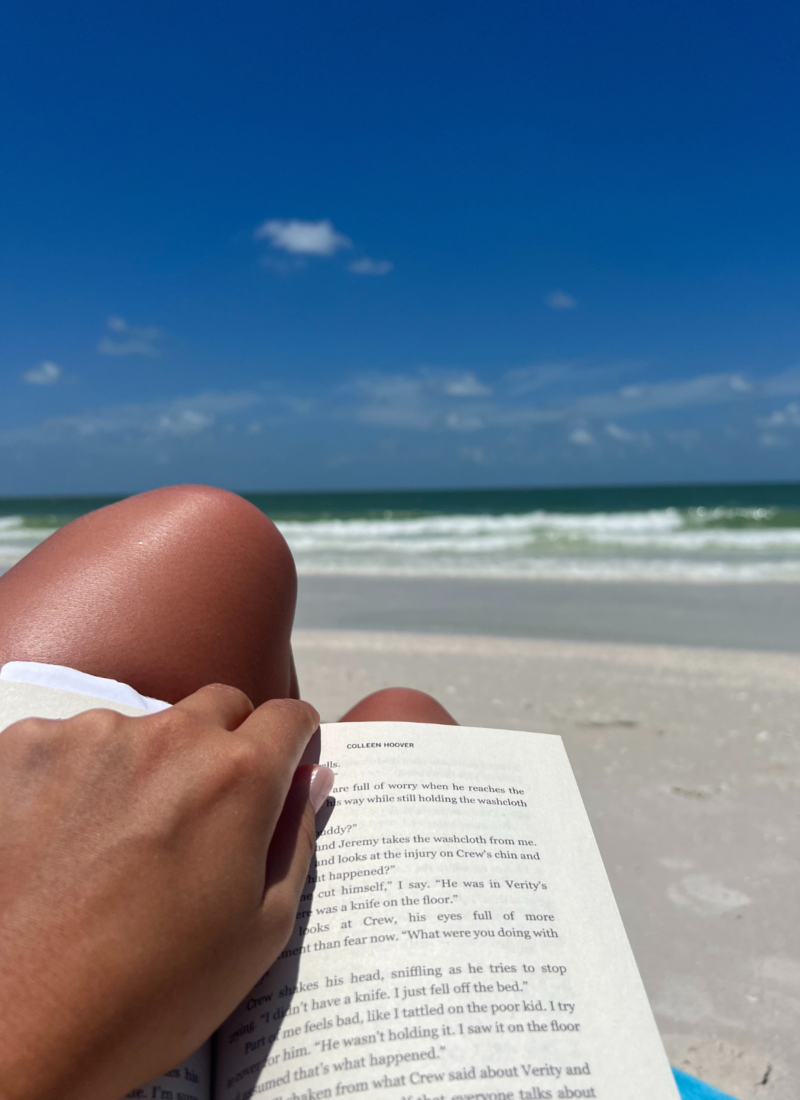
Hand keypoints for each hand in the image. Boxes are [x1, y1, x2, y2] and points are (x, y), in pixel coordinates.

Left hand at [0, 685, 332, 1099]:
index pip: (290, 716)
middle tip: (203, 814)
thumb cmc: (147, 994)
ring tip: (120, 842)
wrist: (14, 1029)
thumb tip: (311, 778)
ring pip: (143, 729)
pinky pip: (71, 744)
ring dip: (147, 767)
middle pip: (220, 708)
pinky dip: (78, 778)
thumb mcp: (259, 933)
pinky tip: (65, 840)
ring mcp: (90, 736)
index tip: (283, 767)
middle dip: (227, 745)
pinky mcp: (24, 748)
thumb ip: (295, 839)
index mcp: (238, 776)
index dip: (295, 743)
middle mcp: (169, 737)